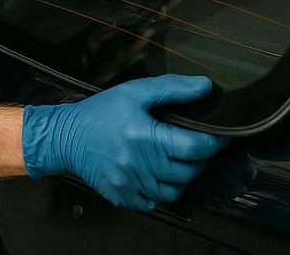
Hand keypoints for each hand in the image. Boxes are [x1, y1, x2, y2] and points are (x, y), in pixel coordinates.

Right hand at [21, 74, 228, 211]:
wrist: (66, 137)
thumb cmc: (101, 112)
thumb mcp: (135, 92)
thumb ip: (172, 88)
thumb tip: (205, 86)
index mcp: (146, 137)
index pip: (195, 147)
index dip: (215, 142)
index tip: (223, 134)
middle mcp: (141, 166)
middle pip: (189, 171)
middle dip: (200, 158)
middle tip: (197, 142)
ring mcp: (132, 186)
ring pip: (175, 191)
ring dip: (184, 176)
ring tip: (178, 157)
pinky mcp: (124, 198)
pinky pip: (155, 203)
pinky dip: (163, 191)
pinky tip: (159, 173)